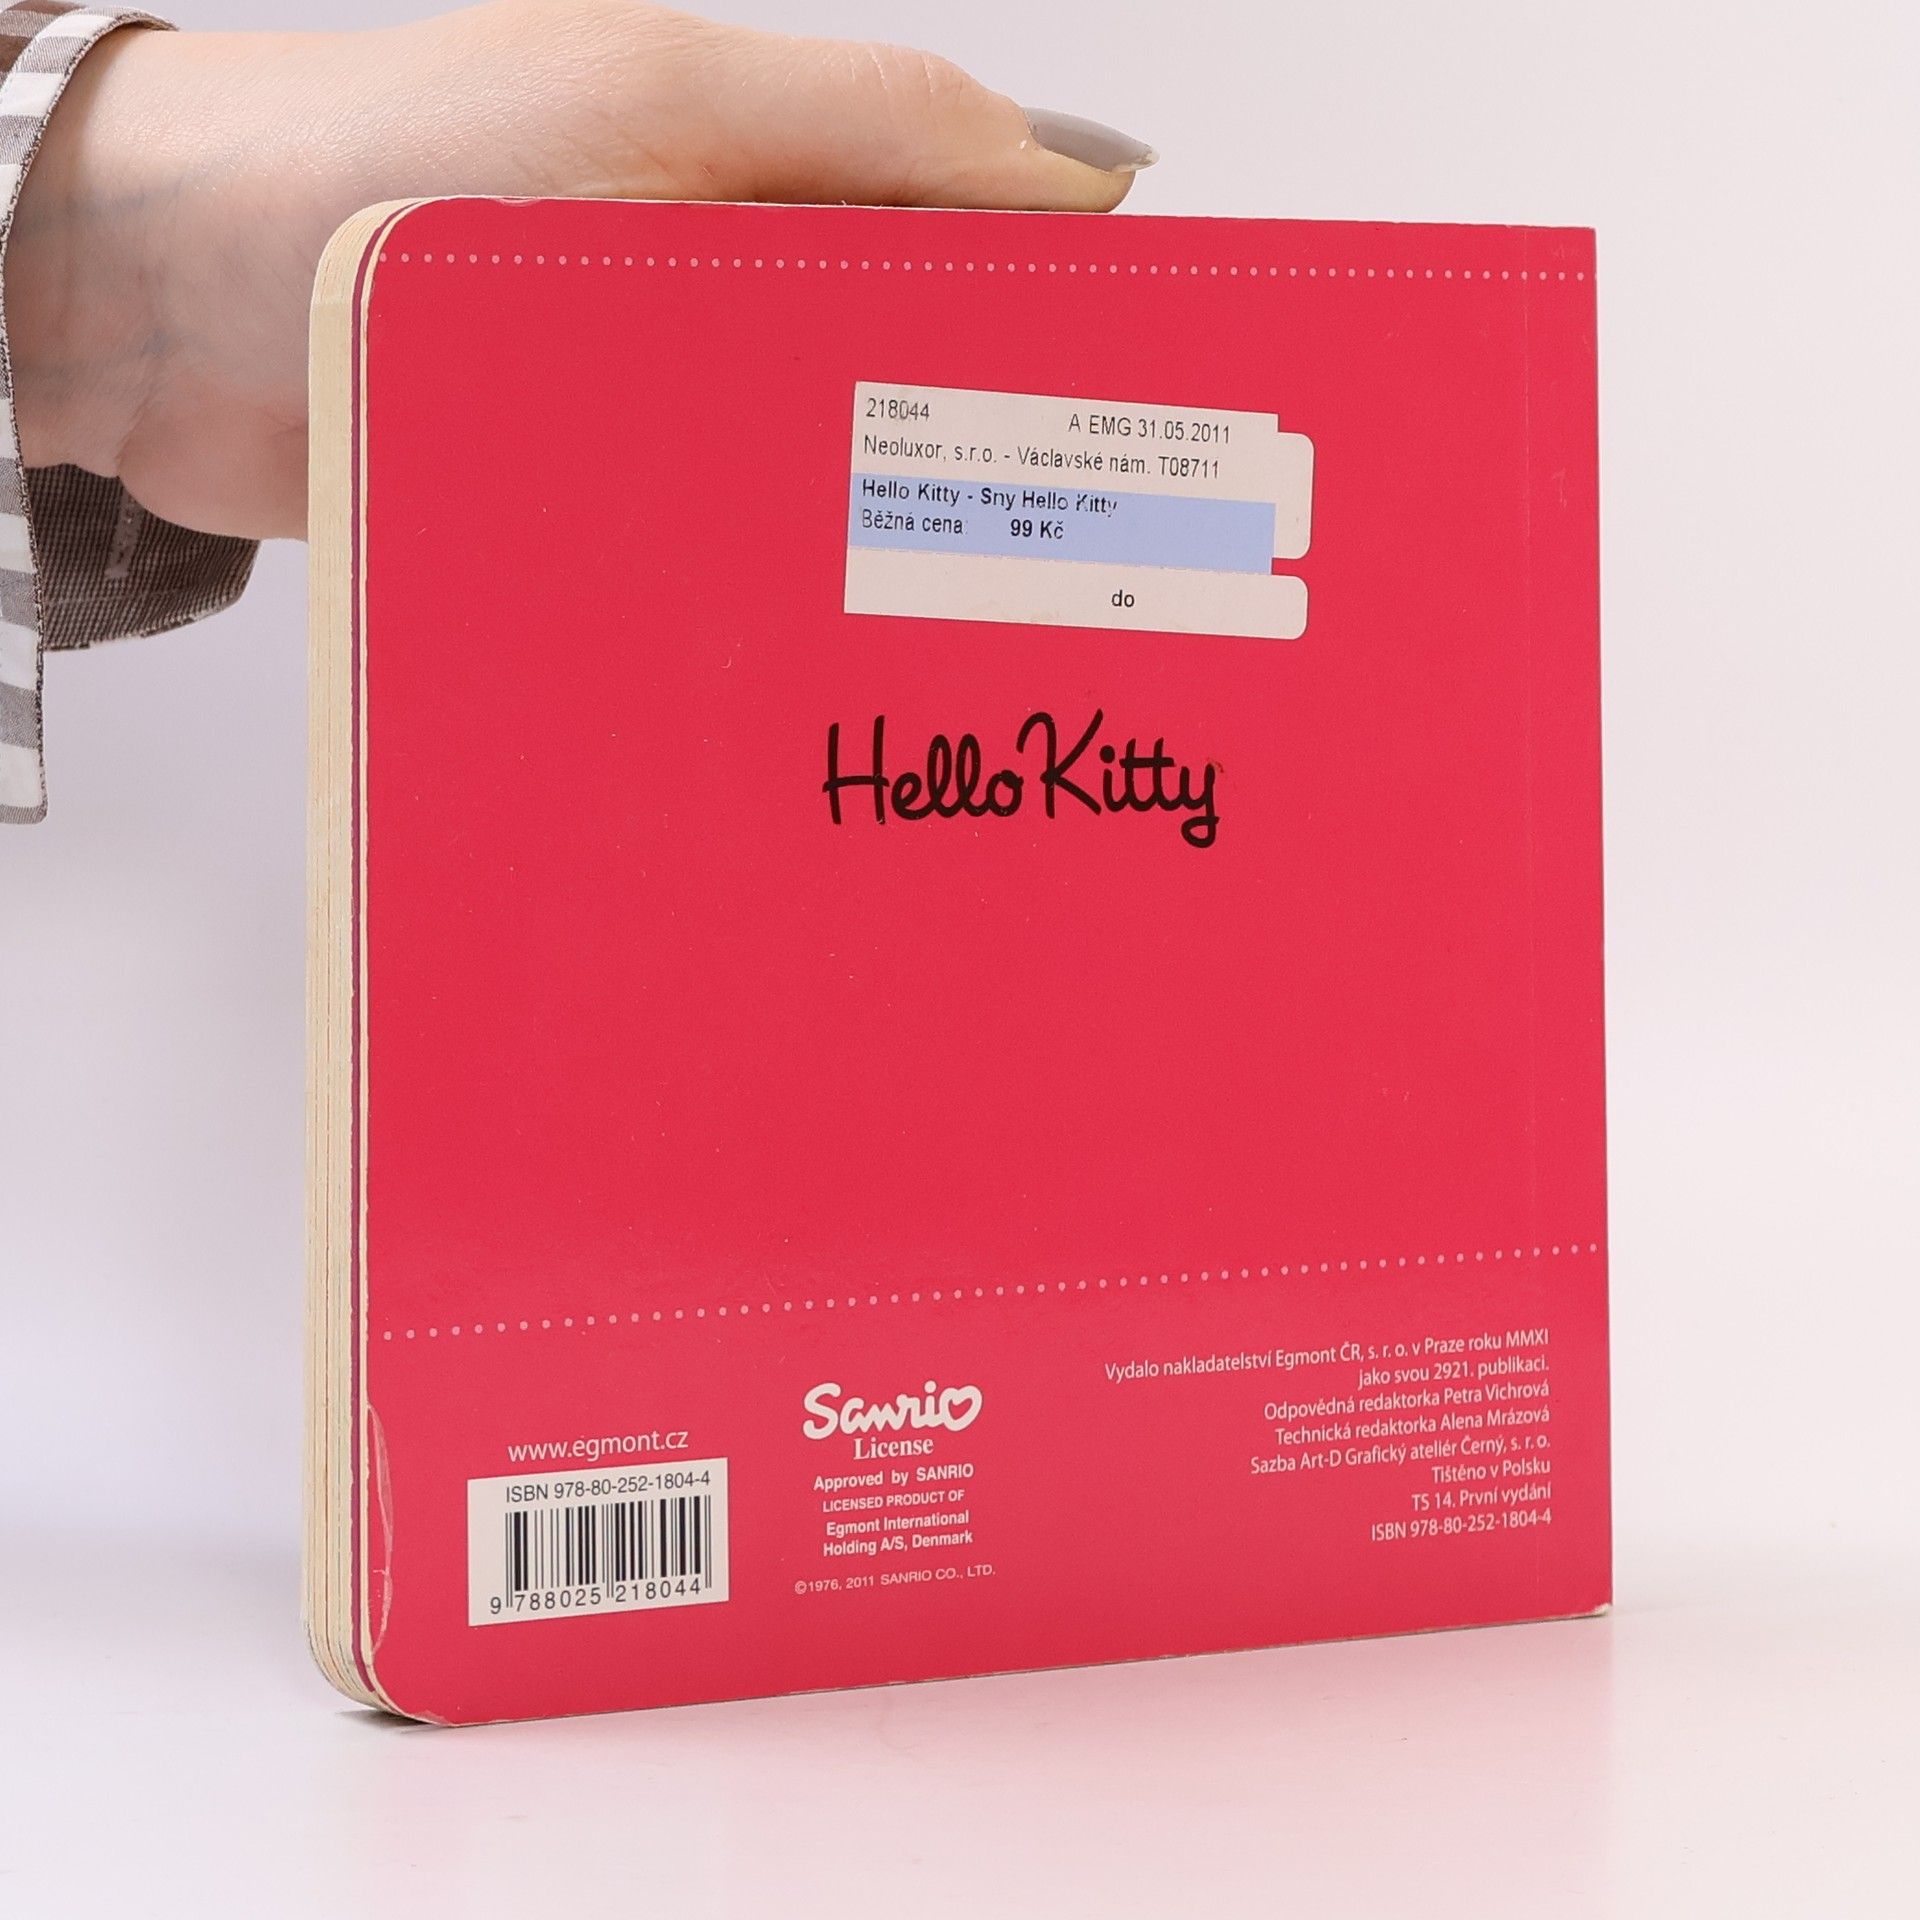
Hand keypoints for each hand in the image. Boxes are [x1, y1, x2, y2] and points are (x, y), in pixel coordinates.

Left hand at [5, 0, 1153, 541]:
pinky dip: (761, 580)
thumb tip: (1077, 178)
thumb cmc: (373, 163)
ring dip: (873, 533)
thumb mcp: (653, 100)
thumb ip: (870, 130)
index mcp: (759, 161)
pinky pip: (710, 542)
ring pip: (813, 470)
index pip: (963, 226)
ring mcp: (652, 394)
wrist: (152, 306)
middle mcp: (716, 280)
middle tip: (1071, 545)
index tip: (1143, 395)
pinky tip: (812, 626)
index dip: (1059, 301)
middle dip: (987, 445)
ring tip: (962, 612)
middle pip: (901, 369)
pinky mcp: (592, 496)